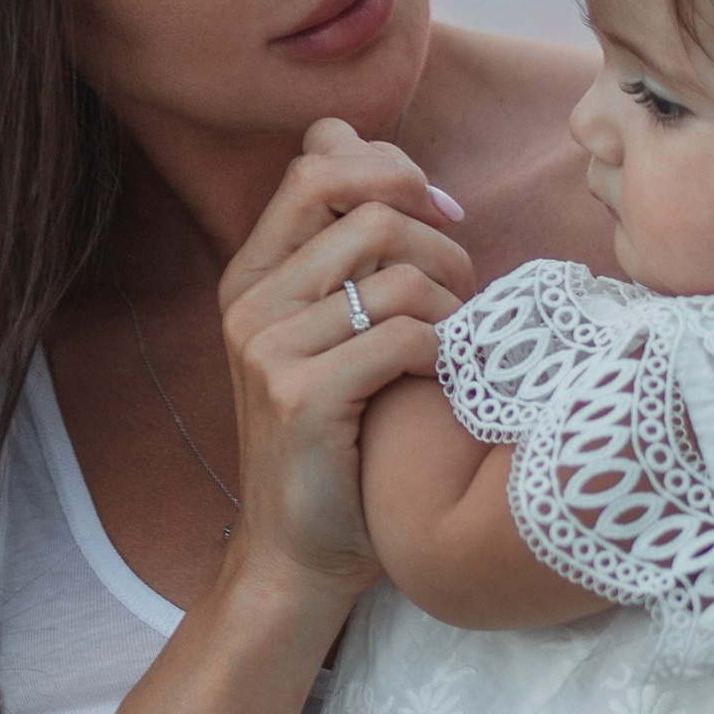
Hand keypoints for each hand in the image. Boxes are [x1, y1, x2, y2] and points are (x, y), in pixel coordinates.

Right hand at [215, 119, 473, 606]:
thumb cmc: (339, 439)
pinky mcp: (300, 397)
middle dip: (437, 237)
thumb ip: (350, 261)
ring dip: (453, 303)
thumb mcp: (330, 335)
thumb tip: (411, 180)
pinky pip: (404, 336)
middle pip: (365, 206)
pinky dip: (443, 352)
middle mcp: (249, 302)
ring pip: (397, 274)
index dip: (390, 166)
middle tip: (463, 287)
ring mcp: (267, 349)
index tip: (438, 211)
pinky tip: (441, 381)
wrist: (298, 551)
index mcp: (252, 274)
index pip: (317, 161)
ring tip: (459, 342)